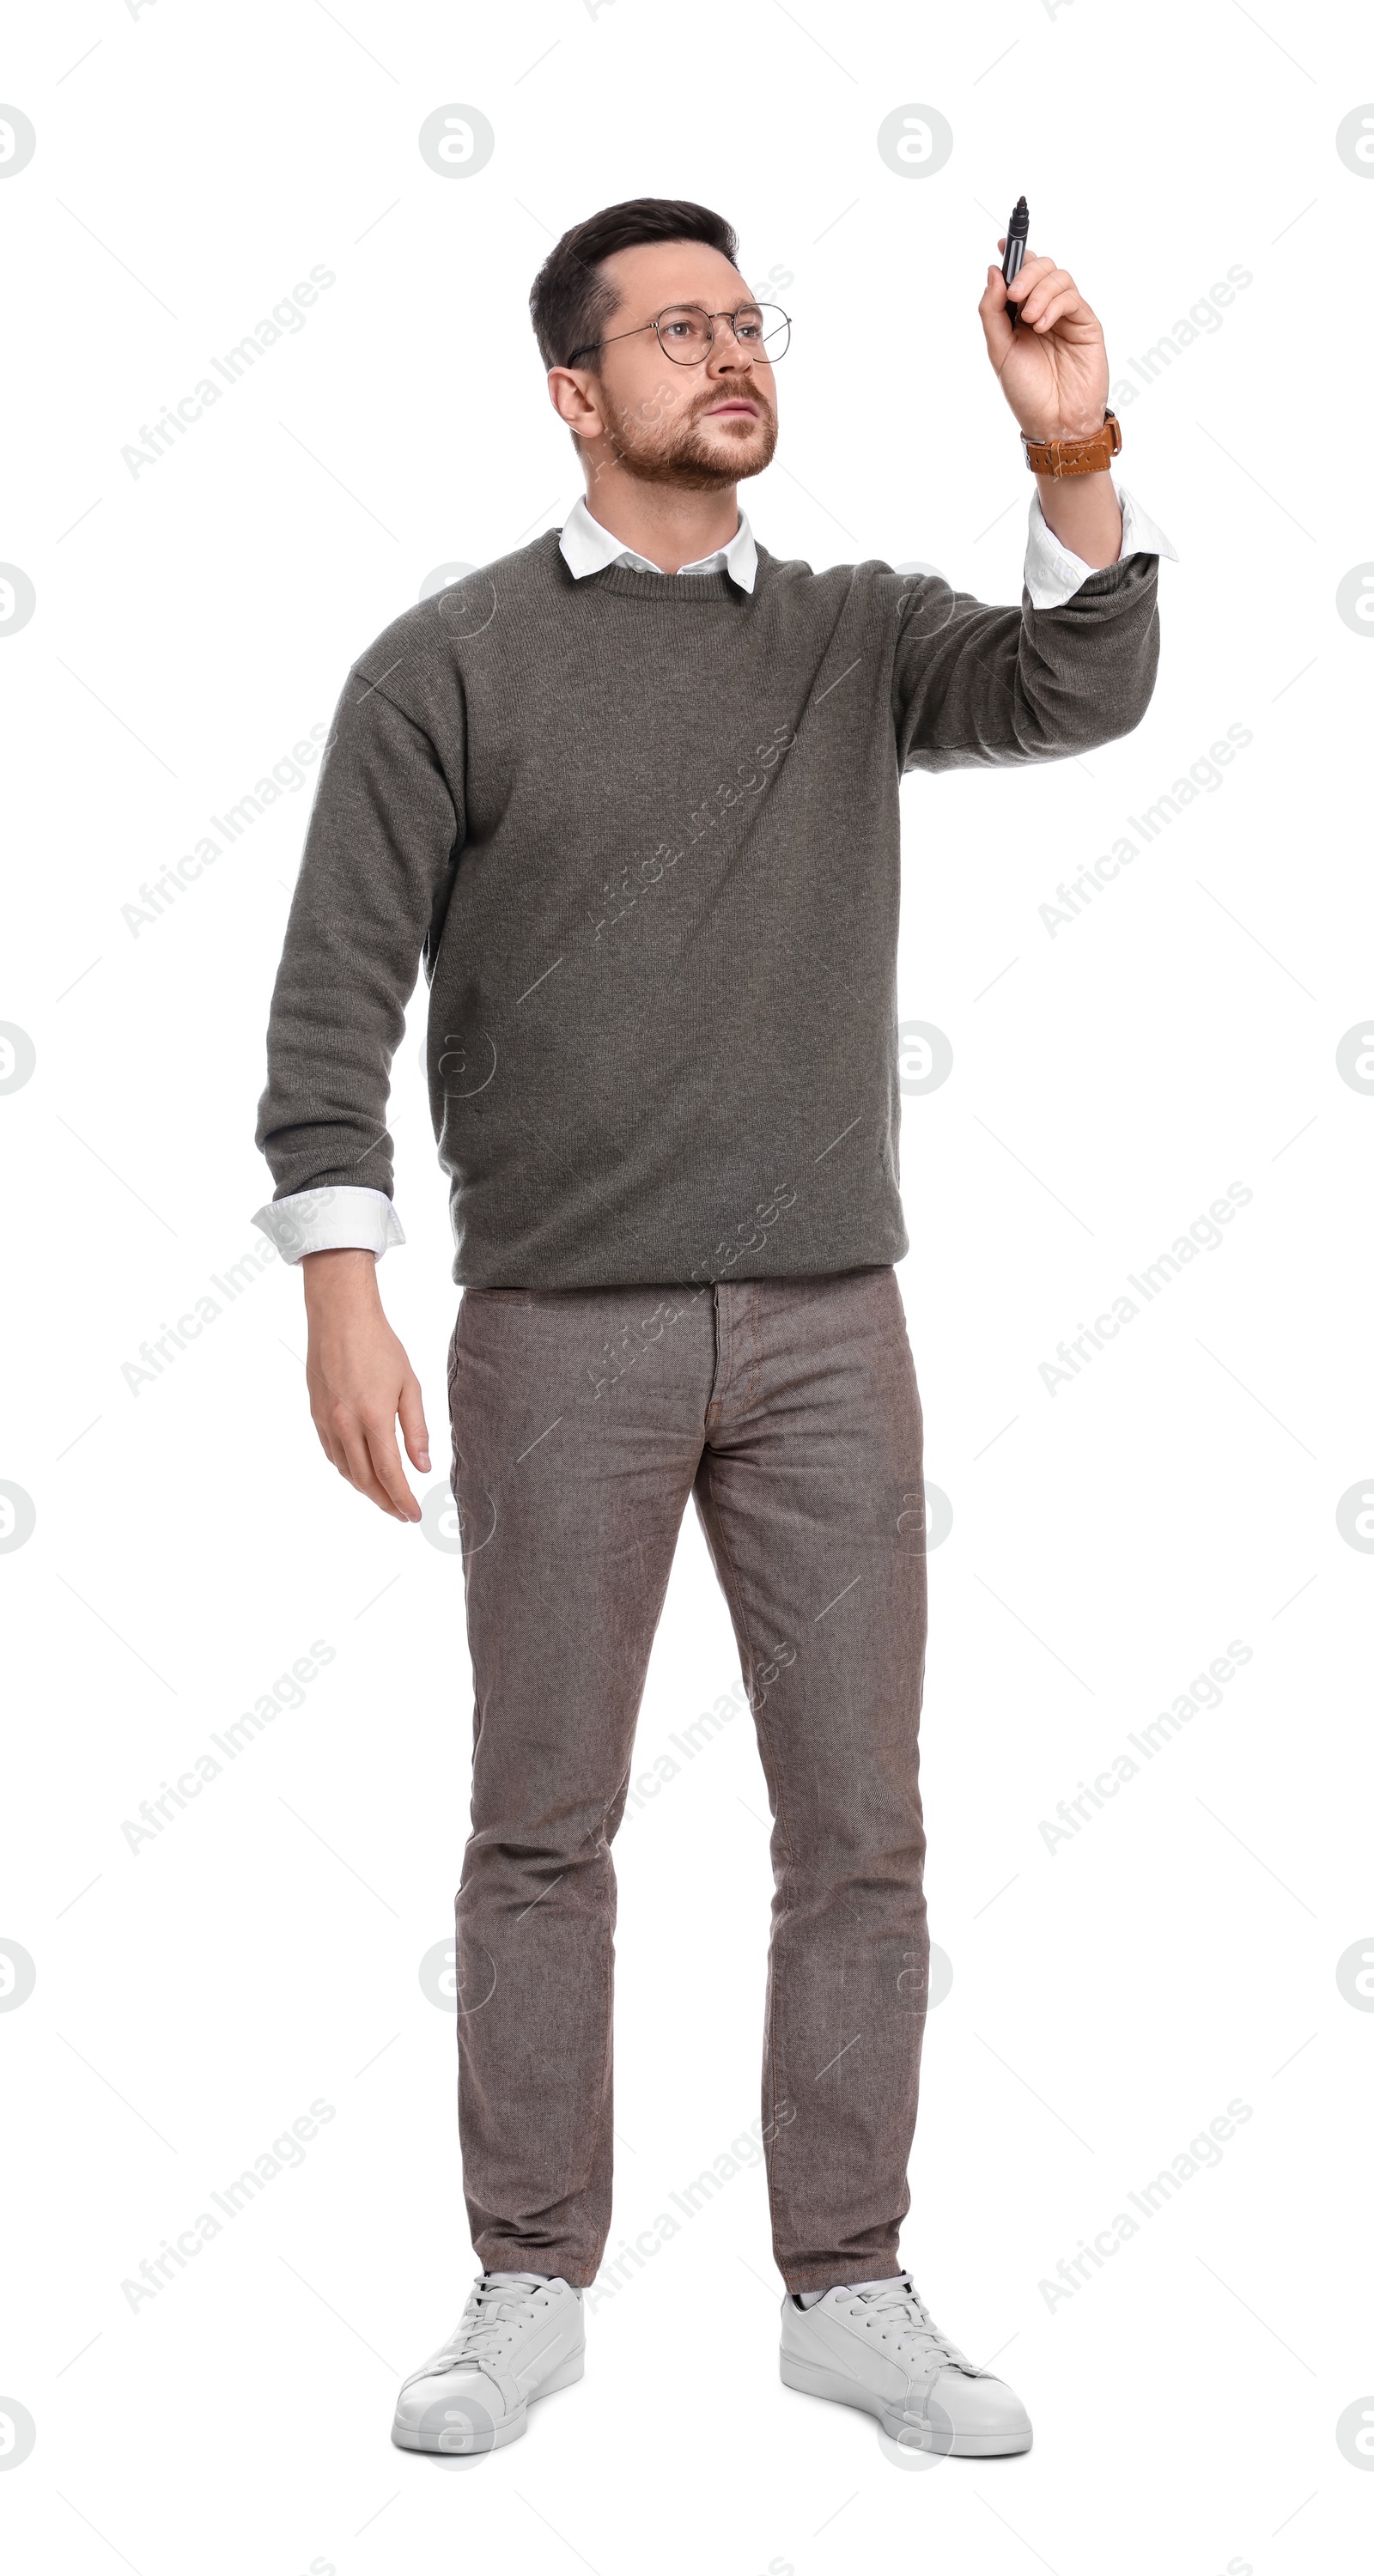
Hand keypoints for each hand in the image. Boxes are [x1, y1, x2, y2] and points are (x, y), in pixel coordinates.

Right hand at [302, 1248, 429, 1521]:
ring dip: (366, 1490)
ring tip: (385, 1498)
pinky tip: (361, 1473)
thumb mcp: (410, 1385)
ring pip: (346, 1470)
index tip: (413, 1515)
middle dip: (385, 1502)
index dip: (402, 1498)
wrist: (339, 1317)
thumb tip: (423, 1468)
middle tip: (401, 1514)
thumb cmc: (380, 1346)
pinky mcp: (316, 1413)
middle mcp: (345, 1424)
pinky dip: (348, 1470)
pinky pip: (332, 1453)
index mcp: (373, 1417)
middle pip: (365, 1479)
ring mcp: (327, 1420)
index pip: (390, 1473)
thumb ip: (416, 1429)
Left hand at [979, 242, 1109, 440]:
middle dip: (1026, 273)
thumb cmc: (1026, 392)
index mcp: (1021, 315)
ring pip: (1058, 276)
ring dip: (1039, 290)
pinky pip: (1072, 297)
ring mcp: (1067, 315)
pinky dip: (1054, 304)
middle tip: (1013, 296)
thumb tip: (993, 271)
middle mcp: (1045, 310)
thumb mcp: (998, 350)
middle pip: (1041, 267)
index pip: (1020, 274)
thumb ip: (992, 311)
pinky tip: (1042, 326)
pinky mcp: (1086, 324)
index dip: (1013, 255)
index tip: (1002, 244)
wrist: (1054, 422)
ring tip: (1029, 320)